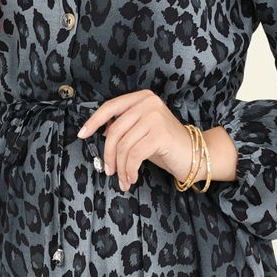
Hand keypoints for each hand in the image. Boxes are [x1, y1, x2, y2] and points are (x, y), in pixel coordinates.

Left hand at [76, 89, 236, 190]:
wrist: (194, 155)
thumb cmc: (165, 145)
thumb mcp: (140, 131)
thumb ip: (122, 127)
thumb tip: (98, 131)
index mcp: (142, 98)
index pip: (110, 107)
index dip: (93, 121)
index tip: (82, 135)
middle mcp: (148, 103)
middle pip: (114, 131)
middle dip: (109, 154)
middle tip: (108, 171)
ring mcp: (155, 117)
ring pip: (124, 146)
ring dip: (121, 167)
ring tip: (123, 179)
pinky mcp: (160, 134)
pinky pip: (134, 155)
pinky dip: (130, 170)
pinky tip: (132, 178)